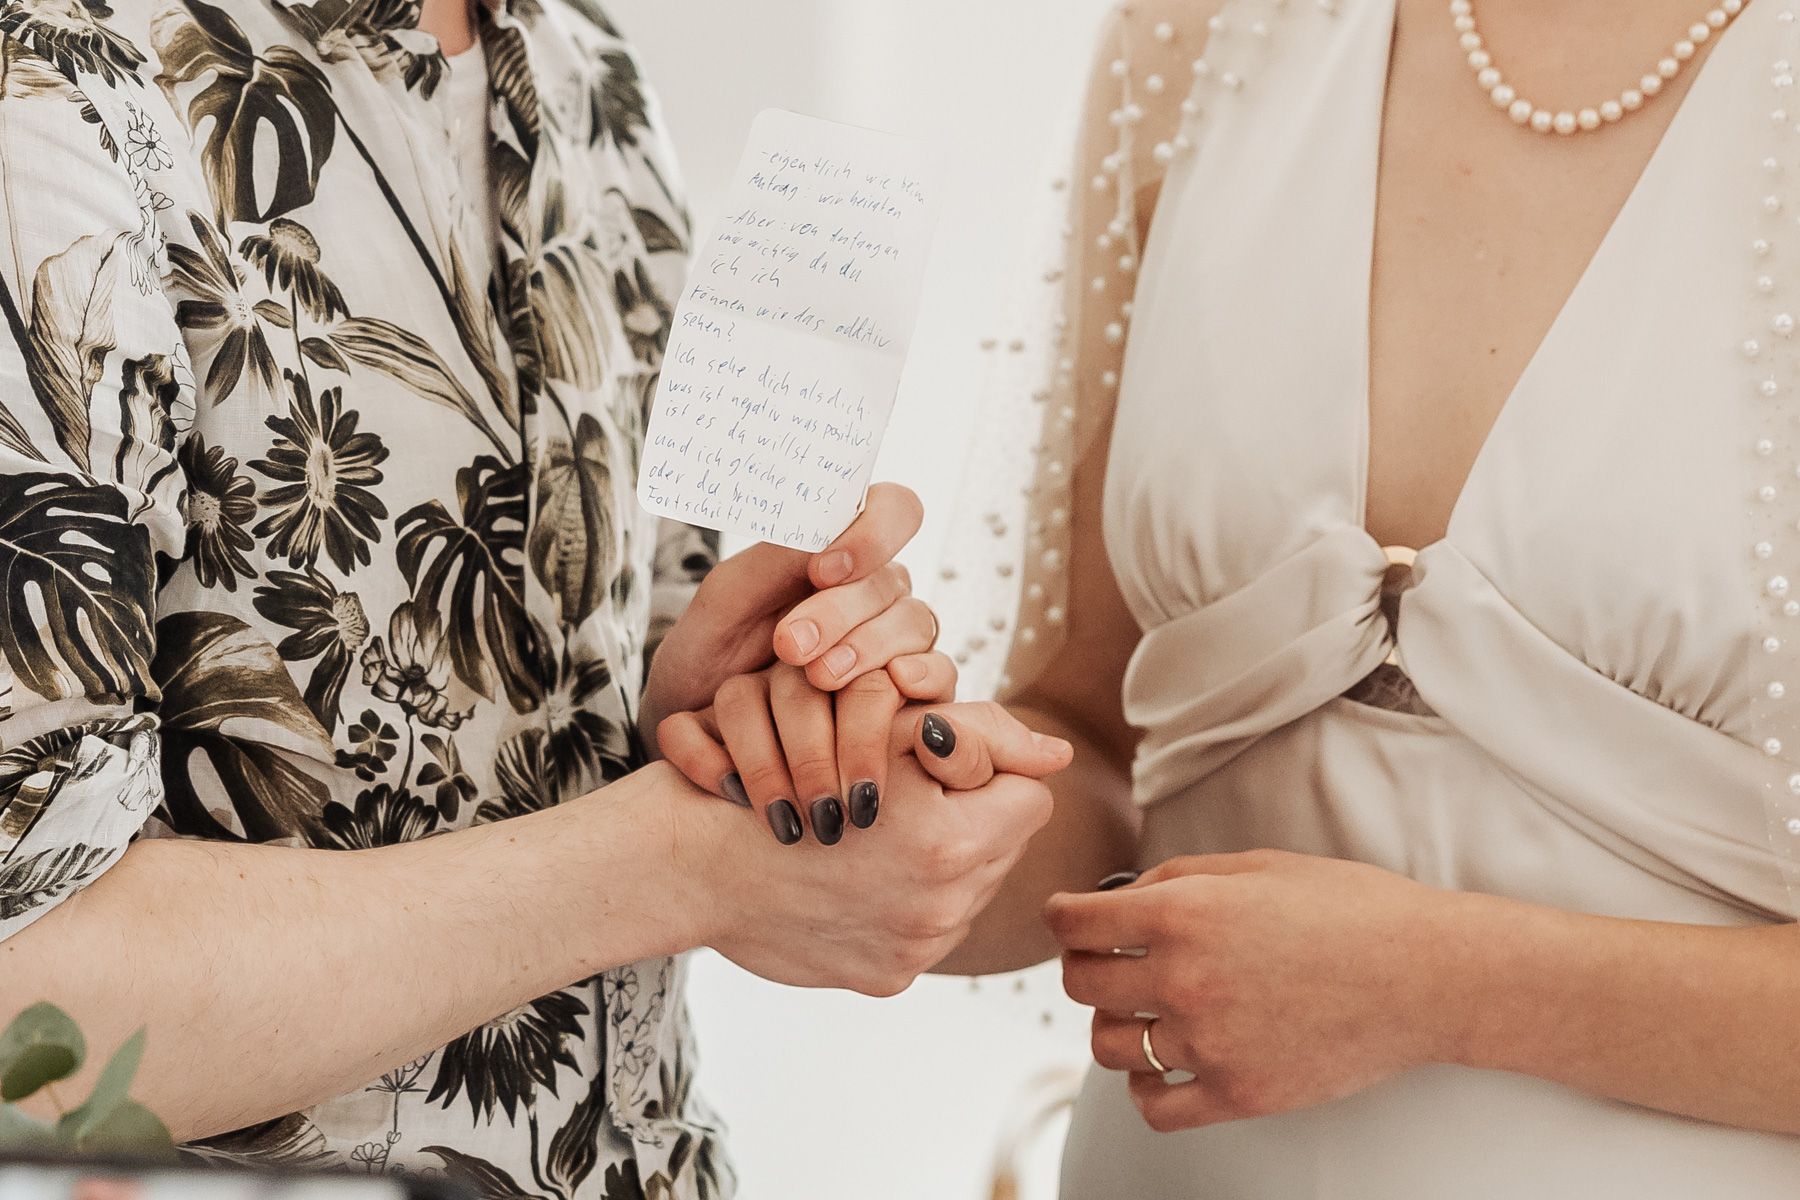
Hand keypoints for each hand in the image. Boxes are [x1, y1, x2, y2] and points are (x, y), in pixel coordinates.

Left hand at [640, 484, 934, 747]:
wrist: (701, 724)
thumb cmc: (709, 654)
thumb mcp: (725, 600)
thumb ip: (775, 559)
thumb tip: (831, 531)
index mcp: (839, 550)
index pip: (892, 510)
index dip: (872, 533)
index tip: (822, 570)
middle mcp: (876, 591)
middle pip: (892, 579)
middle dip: (841, 611)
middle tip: (790, 645)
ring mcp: (896, 641)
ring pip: (916, 622)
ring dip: (868, 646)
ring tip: (817, 677)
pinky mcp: (910, 693)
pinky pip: (941, 673)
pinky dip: (925, 674)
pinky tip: (897, 683)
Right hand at [667, 752, 1056, 994]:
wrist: (691, 864)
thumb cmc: (780, 774)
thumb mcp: (878, 726)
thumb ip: (978, 732)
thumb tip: (1056, 754)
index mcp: (952, 842)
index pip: (1027, 796)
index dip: (988, 768)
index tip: (942, 760)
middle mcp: (944, 908)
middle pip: (1002, 846)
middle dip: (969, 816)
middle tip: (906, 794)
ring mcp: (916, 950)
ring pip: (969, 889)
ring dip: (940, 858)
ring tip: (878, 835)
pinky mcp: (886, 977)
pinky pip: (927, 930)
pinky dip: (904, 900)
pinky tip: (856, 875)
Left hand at [1045, 851, 1458, 1131]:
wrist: (1426, 974)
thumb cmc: (1350, 909)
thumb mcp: (1254, 865)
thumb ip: (1176, 878)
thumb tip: (1121, 897)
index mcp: (1183, 913)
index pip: (1075, 924)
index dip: (1064, 917)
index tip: (1069, 920)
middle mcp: (1185, 978)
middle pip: (1082, 986)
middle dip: (1085, 967)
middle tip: (1105, 961)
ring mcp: (1210, 1042)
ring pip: (1108, 1047)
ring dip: (1114, 1027)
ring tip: (1140, 1012)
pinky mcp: (1239, 1093)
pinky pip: (1155, 1106)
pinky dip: (1147, 1086)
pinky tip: (1164, 1063)